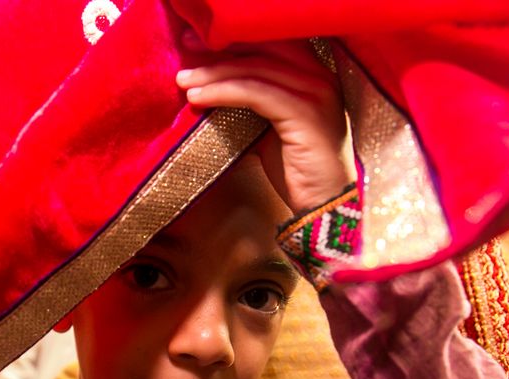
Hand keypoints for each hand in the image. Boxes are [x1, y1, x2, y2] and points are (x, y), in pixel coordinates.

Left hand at [175, 32, 351, 211]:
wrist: (324, 206)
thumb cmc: (297, 172)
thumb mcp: (270, 129)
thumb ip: (250, 106)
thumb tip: (208, 92)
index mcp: (314, 75)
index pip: (270, 44)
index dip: (233, 41)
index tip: (196, 44)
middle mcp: (320, 77)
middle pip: (262, 49)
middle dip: (219, 52)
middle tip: (184, 55)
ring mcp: (316, 93)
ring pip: (255, 70)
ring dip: (214, 74)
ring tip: (184, 82)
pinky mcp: (306, 113)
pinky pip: (255, 93)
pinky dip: (223, 92)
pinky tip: (199, 98)